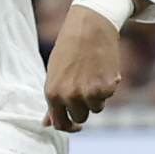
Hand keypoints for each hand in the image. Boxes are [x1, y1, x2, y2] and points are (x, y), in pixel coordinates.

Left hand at [43, 0, 124, 130]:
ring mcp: (89, 93)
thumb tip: (46, 123)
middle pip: (80, 117)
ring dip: (96, 96)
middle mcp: (70, 96)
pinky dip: (108, 86)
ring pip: (96, 108)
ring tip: (92, 73)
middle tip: (84, 86)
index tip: (76, 126)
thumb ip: (53, 100)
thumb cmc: (69, 48)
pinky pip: (108, 96)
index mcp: (52, 93)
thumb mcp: (54, 73)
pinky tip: (102, 68)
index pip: (60, 123)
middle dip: (84, 106)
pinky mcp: (107, 87)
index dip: (69, 127)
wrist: (90, 26)